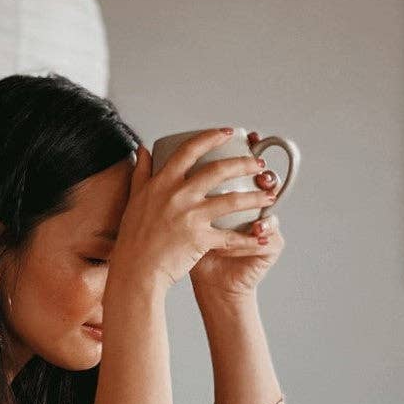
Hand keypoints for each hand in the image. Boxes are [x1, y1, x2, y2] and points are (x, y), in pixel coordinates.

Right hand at [113, 129, 277, 290]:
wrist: (136, 270)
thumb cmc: (134, 238)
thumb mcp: (134, 199)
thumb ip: (141, 172)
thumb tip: (143, 150)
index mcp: (162, 183)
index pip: (189, 150)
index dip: (211, 137)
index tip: (229, 132)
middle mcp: (178, 195)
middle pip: (218, 170)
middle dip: (244, 164)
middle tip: (259, 164)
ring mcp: (190, 216)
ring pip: (232, 200)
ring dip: (255, 197)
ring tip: (270, 195)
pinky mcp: (200, 239)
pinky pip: (231, 237)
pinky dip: (249, 238)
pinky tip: (262, 235)